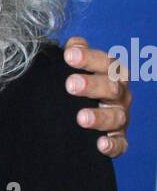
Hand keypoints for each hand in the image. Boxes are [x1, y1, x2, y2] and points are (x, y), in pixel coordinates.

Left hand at [63, 35, 129, 157]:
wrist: (86, 114)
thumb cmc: (83, 85)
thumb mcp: (78, 66)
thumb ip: (75, 52)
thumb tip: (73, 44)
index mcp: (112, 73)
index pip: (105, 62)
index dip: (88, 58)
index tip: (69, 56)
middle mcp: (120, 94)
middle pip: (111, 88)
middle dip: (91, 86)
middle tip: (70, 85)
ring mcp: (121, 117)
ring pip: (116, 117)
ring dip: (99, 117)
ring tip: (81, 118)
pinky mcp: (119, 140)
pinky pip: (121, 144)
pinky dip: (112, 146)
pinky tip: (100, 145)